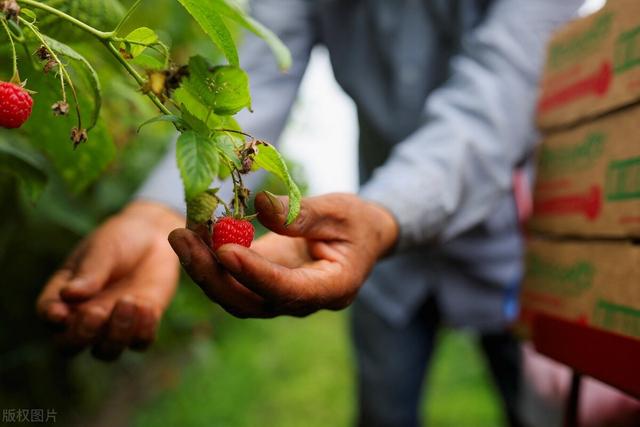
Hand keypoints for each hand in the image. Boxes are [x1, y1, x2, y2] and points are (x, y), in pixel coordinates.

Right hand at [36, 201, 182, 359]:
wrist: (156, 237)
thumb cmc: (120, 240)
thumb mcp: (104, 249)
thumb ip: (90, 272)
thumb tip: (68, 294)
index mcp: (64, 294)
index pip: (48, 313)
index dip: (51, 317)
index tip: (61, 313)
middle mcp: (84, 316)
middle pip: (69, 346)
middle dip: (81, 336)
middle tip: (94, 313)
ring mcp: (113, 325)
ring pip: (106, 352)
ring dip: (115, 335)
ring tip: (128, 301)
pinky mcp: (142, 326)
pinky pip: (140, 343)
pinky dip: (143, 332)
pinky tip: (147, 307)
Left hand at [168, 193, 398, 317]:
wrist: (362, 235)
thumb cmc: (357, 221)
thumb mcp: (339, 211)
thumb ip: (303, 214)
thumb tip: (259, 204)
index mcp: (331, 288)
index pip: (287, 290)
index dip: (255, 273)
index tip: (224, 249)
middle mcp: (301, 301)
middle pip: (250, 302)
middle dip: (212, 275)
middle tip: (182, 239)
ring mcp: (279, 295)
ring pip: (234, 296)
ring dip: (204, 269)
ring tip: (180, 235)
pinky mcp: (264, 281)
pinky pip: (233, 280)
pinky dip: (211, 260)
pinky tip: (193, 234)